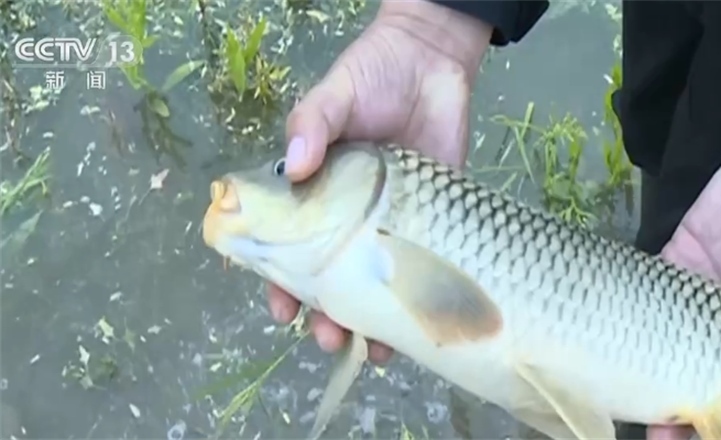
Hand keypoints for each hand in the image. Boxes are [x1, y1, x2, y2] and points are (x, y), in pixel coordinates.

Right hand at [270, 0, 491, 363]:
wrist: (433, 60)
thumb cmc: (373, 76)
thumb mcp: (334, 94)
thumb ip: (313, 123)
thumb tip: (295, 164)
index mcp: (316, 193)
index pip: (291, 247)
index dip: (281, 280)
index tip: (281, 309)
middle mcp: (351, 216)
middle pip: (333, 278)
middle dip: (325, 313)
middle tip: (325, 336)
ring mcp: (392, 222)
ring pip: (375, 284)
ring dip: (369, 321)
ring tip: (368, 348)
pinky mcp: (433, 219)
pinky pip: (423, 268)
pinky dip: (416, 301)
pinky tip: (413, 332)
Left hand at [646, 124, 720, 439]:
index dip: (718, 412)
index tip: (692, 430)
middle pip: (692, 371)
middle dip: (671, 402)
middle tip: (650, 427)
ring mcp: (691, 296)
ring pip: (662, 339)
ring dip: (643, 366)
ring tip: (623, 394)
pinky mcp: (669, 263)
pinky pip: (646, 292)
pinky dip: (627, 311)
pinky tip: (607, 332)